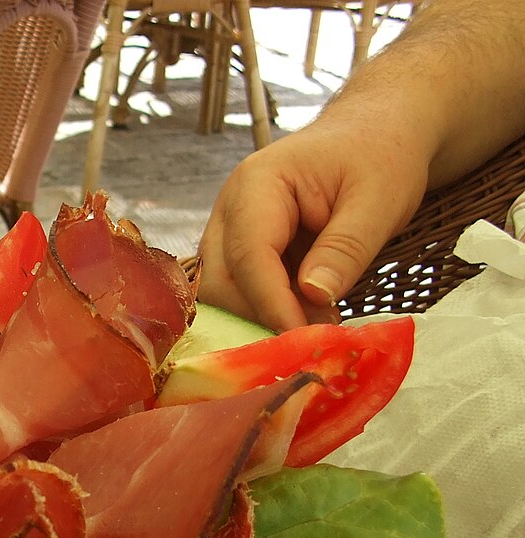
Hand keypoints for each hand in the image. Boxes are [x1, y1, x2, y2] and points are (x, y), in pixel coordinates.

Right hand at [197, 122, 428, 330]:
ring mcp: (231, 230)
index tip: (303, 338)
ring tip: (316, 321)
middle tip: (312, 336)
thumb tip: (313, 297)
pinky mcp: (242, 250)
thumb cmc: (380, 156)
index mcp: (258, 184)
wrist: (376, 134)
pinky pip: (241, 290)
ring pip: (224, 292)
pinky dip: (270, 309)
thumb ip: (345, 248)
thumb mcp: (380, 199)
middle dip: (259, 314)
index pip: (248, 256)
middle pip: (220, 280)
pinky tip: (308, 311)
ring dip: (263, 315)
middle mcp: (231, 208)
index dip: (271, 303)